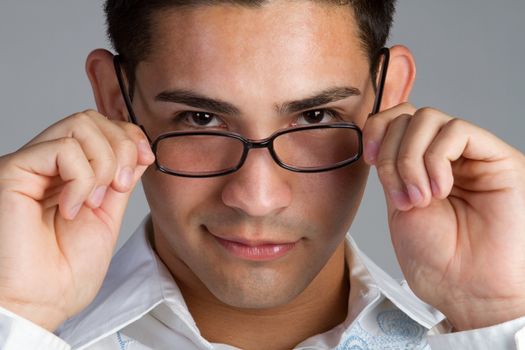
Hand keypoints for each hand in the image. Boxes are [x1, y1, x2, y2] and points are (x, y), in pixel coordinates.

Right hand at [0, 110, 153, 330]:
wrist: (41, 303)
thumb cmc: (66, 272)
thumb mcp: (108, 215)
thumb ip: (120, 179)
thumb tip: (137, 148)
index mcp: (69, 173)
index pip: (101, 127)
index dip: (129, 135)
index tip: (146, 157)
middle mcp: (48, 164)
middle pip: (92, 119)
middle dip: (121, 148)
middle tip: (120, 186)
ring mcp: (31, 166)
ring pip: (80, 124)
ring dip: (104, 164)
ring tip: (94, 201)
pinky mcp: (14, 171)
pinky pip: (63, 149)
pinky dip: (81, 179)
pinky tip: (70, 208)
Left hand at [363, 103, 524, 329]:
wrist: (466, 289)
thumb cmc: (435, 259)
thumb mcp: (398, 204)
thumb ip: (392, 166)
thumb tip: (377, 134)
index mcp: (420, 165)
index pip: (397, 120)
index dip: (376, 130)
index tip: (368, 160)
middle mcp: (446, 156)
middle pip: (408, 117)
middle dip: (392, 156)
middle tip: (402, 198)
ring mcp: (472, 156)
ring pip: (429, 119)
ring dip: (411, 159)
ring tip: (420, 198)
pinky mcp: (498, 158)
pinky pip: (457, 131)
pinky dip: (436, 158)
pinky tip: (440, 190)